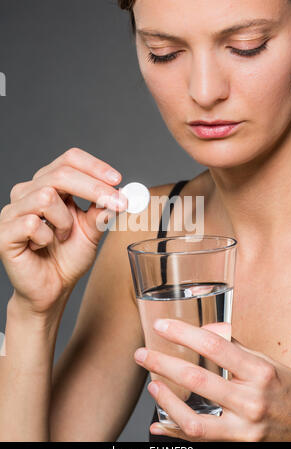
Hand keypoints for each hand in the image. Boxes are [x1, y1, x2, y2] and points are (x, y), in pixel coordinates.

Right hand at [0, 148, 127, 314]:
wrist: (52, 288)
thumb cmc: (68, 257)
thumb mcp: (92, 230)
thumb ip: (102, 210)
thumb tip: (122, 193)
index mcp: (49, 185)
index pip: (69, 160)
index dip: (94, 166)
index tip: (118, 179)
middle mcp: (28, 192)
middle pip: (61, 173)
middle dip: (93, 188)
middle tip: (117, 203)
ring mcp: (13, 210)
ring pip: (46, 196)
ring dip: (65, 221)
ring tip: (62, 237)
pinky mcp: (4, 231)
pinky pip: (31, 223)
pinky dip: (46, 237)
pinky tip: (43, 247)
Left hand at [134, 319, 290, 441]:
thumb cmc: (287, 390)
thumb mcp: (266, 362)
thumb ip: (234, 346)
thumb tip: (204, 330)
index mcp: (259, 371)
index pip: (214, 346)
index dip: (183, 334)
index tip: (162, 326)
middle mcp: (251, 400)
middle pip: (197, 379)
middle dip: (163, 364)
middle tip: (142, 354)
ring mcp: (244, 428)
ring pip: (194, 420)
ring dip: (166, 401)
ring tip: (151, 385)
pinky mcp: (239, 446)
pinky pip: (200, 441)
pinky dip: (174, 433)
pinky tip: (158, 424)